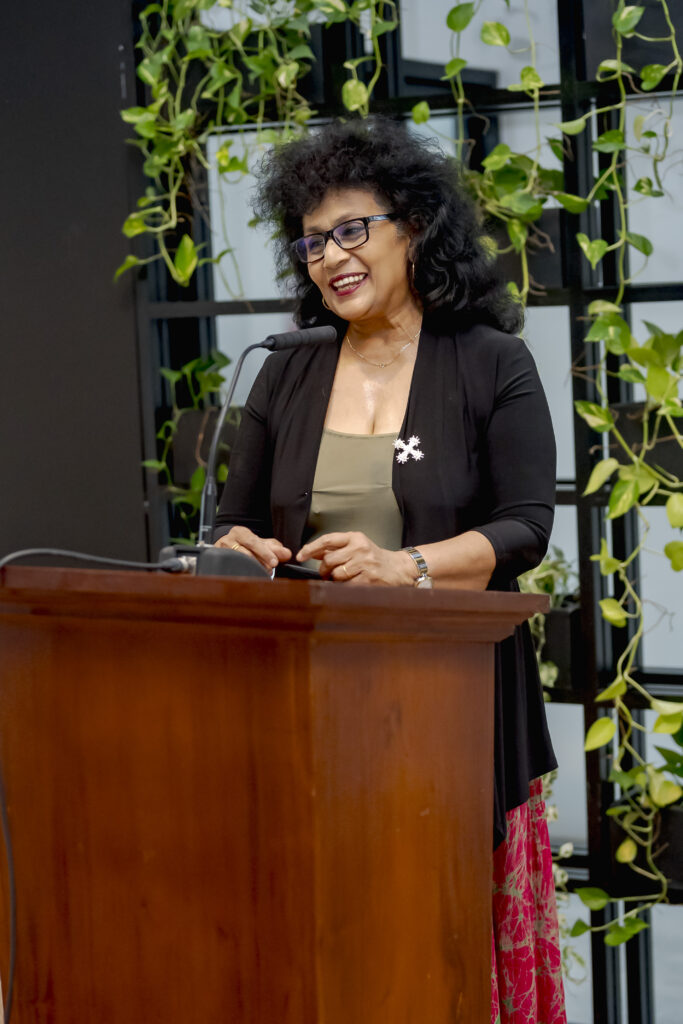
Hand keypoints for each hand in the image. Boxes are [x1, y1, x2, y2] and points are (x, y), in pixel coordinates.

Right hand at [215, 527, 291, 572]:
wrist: (226, 548)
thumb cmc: (246, 546)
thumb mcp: (261, 545)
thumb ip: (275, 549)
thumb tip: (287, 553)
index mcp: (241, 532)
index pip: (254, 541)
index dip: (265, 552)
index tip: (275, 562)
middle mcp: (229, 539)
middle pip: (246, 550)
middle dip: (260, 560)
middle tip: (270, 569)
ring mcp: (221, 549)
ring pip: (238, 559)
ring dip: (253, 567)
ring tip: (263, 573)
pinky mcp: (217, 559)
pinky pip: (229, 565)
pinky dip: (241, 570)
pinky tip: (249, 574)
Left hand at [296, 531, 415, 585]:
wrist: (398, 569)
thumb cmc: (374, 558)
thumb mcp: (356, 546)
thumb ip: (335, 549)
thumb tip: (312, 552)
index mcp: (355, 537)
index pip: (327, 540)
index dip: (311, 548)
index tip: (301, 556)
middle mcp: (360, 548)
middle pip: (328, 560)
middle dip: (324, 570)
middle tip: (328, 574)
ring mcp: (365, 564)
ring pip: (336, 575)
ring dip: (335, 580)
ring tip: (343, 579)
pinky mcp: (368, 579)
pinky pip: (346, 586)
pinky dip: (344, 587)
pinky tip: (352, 584)